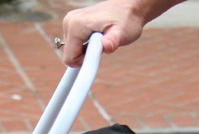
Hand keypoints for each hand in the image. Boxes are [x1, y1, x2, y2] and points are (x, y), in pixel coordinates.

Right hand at [60, 0, 185, 66]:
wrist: (130, 5)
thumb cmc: (127, 19)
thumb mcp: (123, 33)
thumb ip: (113, 41)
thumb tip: (106, 47)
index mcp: (76, 24)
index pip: (69, 58)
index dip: (84, 62)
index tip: (99, 55)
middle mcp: (69, 21)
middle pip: (69, 54)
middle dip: (85, 55)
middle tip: (101, 46)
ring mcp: (70, 20)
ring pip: (71, 49)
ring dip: (85, 50)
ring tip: (100, 40)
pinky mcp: (73, 22)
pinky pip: (73, 43)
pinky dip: (84, 45)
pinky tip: (96, 37)